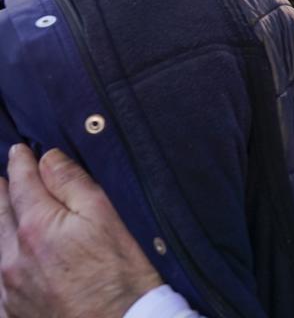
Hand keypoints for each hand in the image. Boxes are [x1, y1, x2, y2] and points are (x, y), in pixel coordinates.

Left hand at [0, 145, 161, 317]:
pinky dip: (2, 266)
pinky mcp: (14, 313)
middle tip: (1, 178)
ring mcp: (10, 289)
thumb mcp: (107, 216)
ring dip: (0, 225)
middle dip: (1, 192)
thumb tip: (48, 159)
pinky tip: (10, 263)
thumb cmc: (123, 272)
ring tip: (2, 211)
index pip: (22, 184)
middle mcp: (13, 257)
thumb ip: (73, 184)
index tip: (19, 151)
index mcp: (36, 227)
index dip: (21, 163)